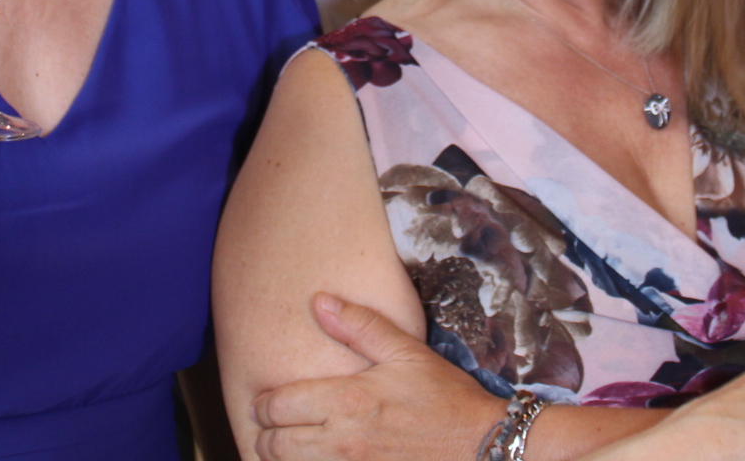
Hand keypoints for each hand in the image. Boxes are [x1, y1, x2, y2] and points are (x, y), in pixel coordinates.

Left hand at [248, 295, 502, 460]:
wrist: (482, 445)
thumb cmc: (445, 397)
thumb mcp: (406, 351)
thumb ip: (359, 325)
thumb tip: (318, 301)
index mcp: (348, 399)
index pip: (278, 407)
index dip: (262, 404)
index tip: (265, 401)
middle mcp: (344, 439)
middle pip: (274, 446)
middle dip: (265, 435)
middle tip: (271, 427)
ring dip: (282, 459)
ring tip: (288, 448)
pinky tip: (316, 460)